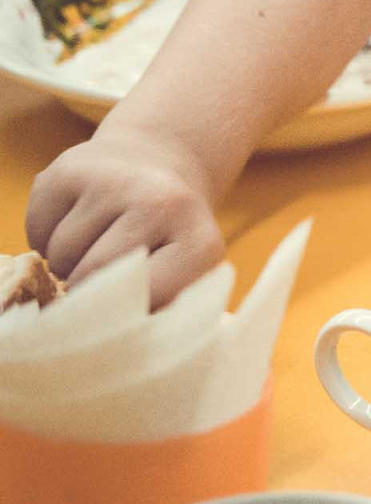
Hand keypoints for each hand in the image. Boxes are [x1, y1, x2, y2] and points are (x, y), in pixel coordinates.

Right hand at [23, 132, 224, 307]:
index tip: (114, 313)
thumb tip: (114, 339)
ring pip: (60, 255)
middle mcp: (161, 203)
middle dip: (87, 287)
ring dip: (66, 263)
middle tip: (101, 277)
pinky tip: (77, 225)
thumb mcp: (183, 275)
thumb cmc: (166, 236)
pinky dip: (45, 239)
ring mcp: (114, 180)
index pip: (142, 298)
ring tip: (93, 247)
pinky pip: (37, 230)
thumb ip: (158, 309)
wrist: (157, 164)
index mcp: (200, 242)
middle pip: (94, 274)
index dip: (119, 314)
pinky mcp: (70, 169)